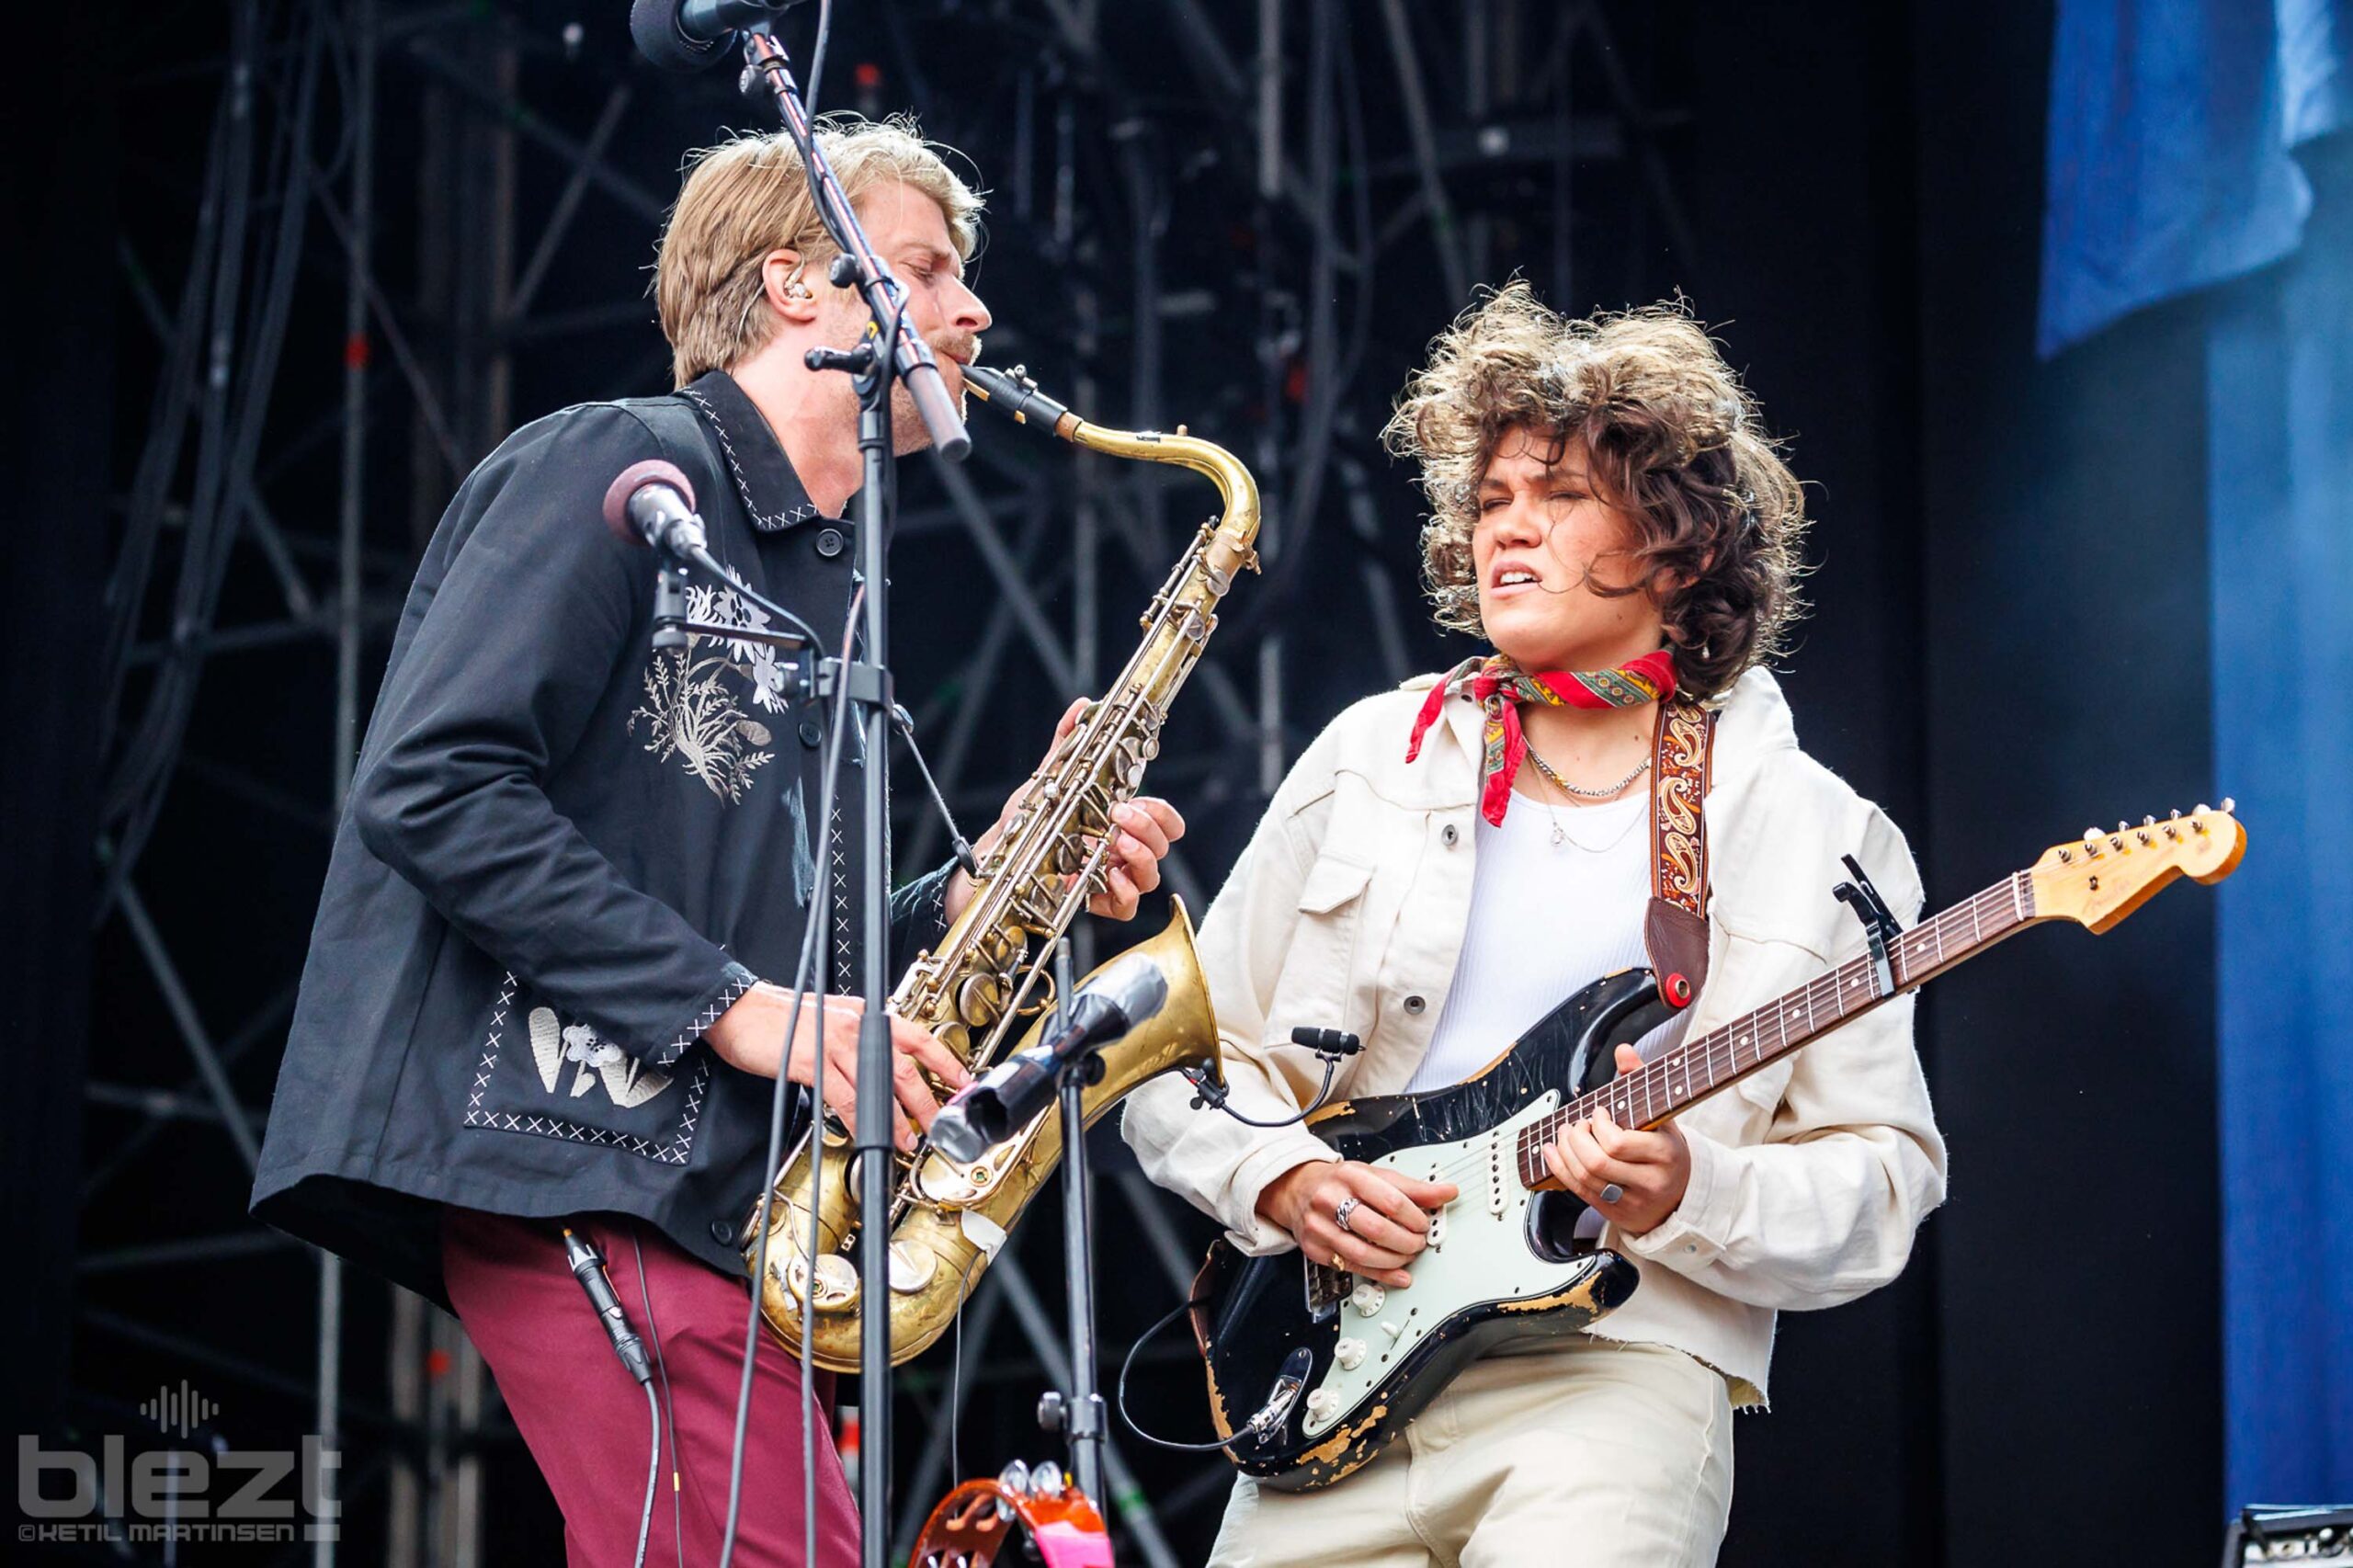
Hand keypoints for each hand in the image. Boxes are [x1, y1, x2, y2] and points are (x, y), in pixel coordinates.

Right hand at [705, 982, 970, 1152]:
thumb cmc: (782, 1017)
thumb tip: (884, 1061)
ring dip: (897, 1120)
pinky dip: (859, 1120)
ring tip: (908, 1141)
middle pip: (905, 1069)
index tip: (963, 1082)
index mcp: (866, 1016)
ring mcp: (835, 1046)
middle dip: (927, 1103)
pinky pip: (844, 1098)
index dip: (945, 1062)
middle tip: (940, 1124)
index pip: (918, 1037)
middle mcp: (857, 1028)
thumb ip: (860, 1037)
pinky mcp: (813, 1064)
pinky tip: (868, 1134)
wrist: (741, 1011)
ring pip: (879, 1088)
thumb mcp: (832, 1018)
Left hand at [944, 698, 1187, 924]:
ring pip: (1151, 877)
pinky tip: (1108, 877)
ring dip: (1141, 858)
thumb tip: (1081, 707)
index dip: (1162, 814)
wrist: (995, 855)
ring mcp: (1110, 876)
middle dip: (1149, 829)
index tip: (1138, 801)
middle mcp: (1119, 850)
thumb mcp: (1046, 779)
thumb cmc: (1026, 822)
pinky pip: (1127, 907)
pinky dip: (1124, 893)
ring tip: (1115, 844)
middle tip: (1119, 816)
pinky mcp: (1095, 900)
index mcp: (1118, 822)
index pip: (1164, 821)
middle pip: (1162, 847)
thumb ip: (1066, 743)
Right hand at [1255, 1158, 1459, 1287]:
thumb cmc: (1339, 1182)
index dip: (1415, 1217)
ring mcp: (1320, 1227)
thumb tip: (1446, 1192)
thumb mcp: (1374, 1175)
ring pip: (1364, 1253)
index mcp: (1350, 1176)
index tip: (1426, 1222)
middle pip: (1377, 1229)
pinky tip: (1398, 1275)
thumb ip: (1411, 1187)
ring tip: (1408, 1255)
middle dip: (1407, 1241)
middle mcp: (1331, 1200)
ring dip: (1395, 1260)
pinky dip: (1381, 1276)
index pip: (1391, 1201)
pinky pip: (1353, 1268)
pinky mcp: (1316, 1250)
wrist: (1297, 1189)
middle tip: (1419, 1242)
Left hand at [1540, 1042, 1691, 1235]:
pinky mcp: (1615, 1213)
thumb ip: (1641, 1080)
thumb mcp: (1661, 1115)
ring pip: (1586, 1178)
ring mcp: (1632, 1201)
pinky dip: (1560, 1169)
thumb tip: (1623, 1050)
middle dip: (1576, 1139)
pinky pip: (1579, 1191)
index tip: (1598, 1113)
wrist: (1678, 1195)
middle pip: (1597, 1162)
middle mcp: (1650, 1181)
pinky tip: (1553, 1151)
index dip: (1598, 1125)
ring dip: (1565, 1152)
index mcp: (1665, 1153)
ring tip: (1564, 1134)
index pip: (1618, 1143)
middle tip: (1576, 1124)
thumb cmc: (1665, 1149)